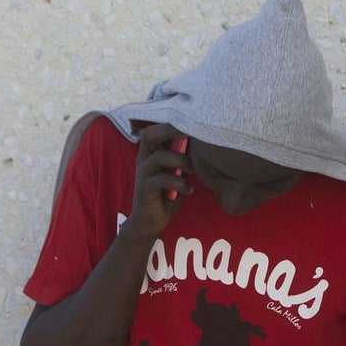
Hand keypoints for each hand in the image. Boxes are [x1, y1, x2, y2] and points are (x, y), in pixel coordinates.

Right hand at [120, 123, 191, 242]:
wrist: (150, 222)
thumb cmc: (166, 196)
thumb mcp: (177, 175)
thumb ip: (183, 161)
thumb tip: (202, 146)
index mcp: (151, 154)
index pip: (156, 130)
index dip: (172, 124)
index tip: (192, 122)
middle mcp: (144, 160)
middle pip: (150, 135)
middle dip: (171, 131)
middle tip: (192, 135)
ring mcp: (142, 174)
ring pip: (160, 157)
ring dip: (181, 162)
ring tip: (193, 172)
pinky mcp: (144, 189)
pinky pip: (162, 179)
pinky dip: (180, 183)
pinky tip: (188, 190)